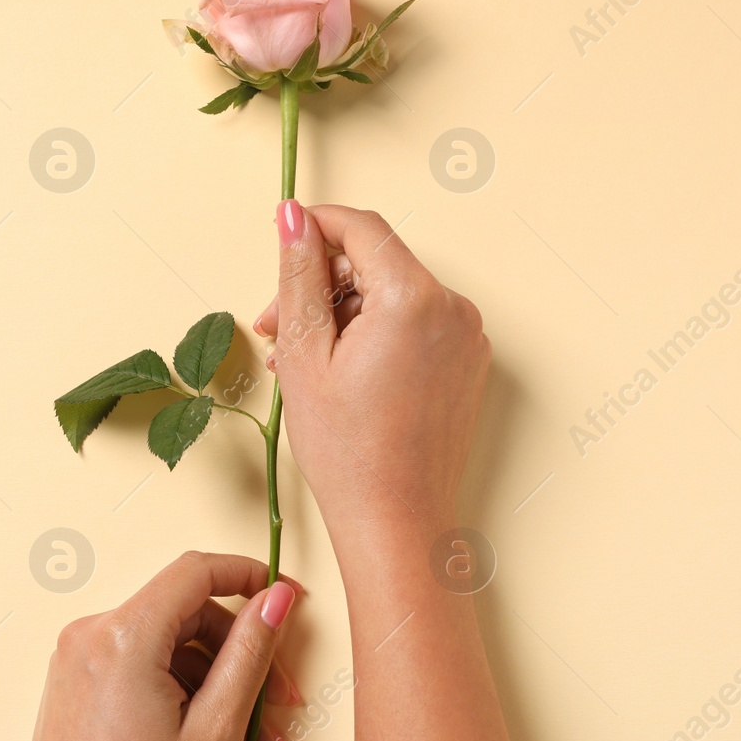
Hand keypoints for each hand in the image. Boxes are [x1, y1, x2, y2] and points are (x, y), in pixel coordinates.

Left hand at [0, 552, 300, 740]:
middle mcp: (91, 636)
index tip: (282, 595)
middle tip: (281, 699)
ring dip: (216, 682)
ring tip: (253, 739)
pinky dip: (181, 691)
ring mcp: (78, 658)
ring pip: (168, 645)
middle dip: (240, 652)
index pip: (196, 571)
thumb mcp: (214, 731)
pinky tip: (210, 736)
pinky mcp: (76, 681)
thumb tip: (276, 601)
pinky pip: (142, 665)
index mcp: (123, 638)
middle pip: (187, 613)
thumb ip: (250, 655)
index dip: (249, 576)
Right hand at [257, 201, 490, 546]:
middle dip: (320, 283)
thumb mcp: (305, 354)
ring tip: (297, 360)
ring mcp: (467, 338)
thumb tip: (293, 216)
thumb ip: (299, 275)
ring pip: (392, 295)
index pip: (361, 228)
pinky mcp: (467, 364)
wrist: (395, 523)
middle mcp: (453, 309)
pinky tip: (337, 370)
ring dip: (342, 313)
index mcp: (413, 299)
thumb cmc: (348, 452)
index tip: (281, 236)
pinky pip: (414, 325)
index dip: (314, 225)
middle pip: (377, 263)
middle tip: (272, 326)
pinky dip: (374, 334)